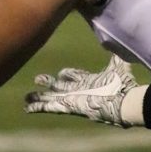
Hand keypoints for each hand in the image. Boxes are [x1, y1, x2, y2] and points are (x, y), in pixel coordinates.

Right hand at [25, 54, 141, 126]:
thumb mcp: (118, 66)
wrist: (123, 101)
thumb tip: (117, 43)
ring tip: (27, 97)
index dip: (67, 74)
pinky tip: (27, 108)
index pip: (74, 77)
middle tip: (37, 79)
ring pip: (51, 98)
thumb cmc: (122, 86)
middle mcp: (79, 91)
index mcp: (90, 82)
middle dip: (48, 84)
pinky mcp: (68, 106)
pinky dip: (38, 107)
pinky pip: (50, 107)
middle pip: (60, 87)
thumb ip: (116, 56)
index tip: (61, 73)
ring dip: (39, 97)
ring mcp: (73, 99)